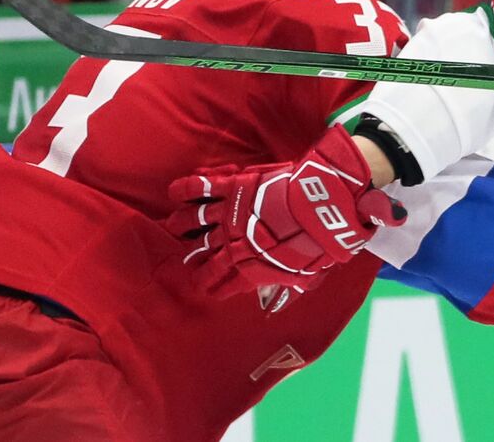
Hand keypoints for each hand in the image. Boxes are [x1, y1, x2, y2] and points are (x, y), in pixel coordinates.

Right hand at [165, 124, 405, 295]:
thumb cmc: (317, 243)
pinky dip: (187, 189)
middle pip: (205, 256)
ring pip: (195, 223)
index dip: (213, 288)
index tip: (205, 289)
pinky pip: (203, 188)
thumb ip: (289, 290)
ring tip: (173, 228)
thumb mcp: (307, 275)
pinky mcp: (234, 187)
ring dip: (181, 226)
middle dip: (194, 262)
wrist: (321, 208)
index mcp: (250, 267)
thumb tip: (276, 307)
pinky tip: (174, 192)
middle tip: (185, 263)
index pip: (223, 284)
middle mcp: (233, 243)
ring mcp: (231, 214)